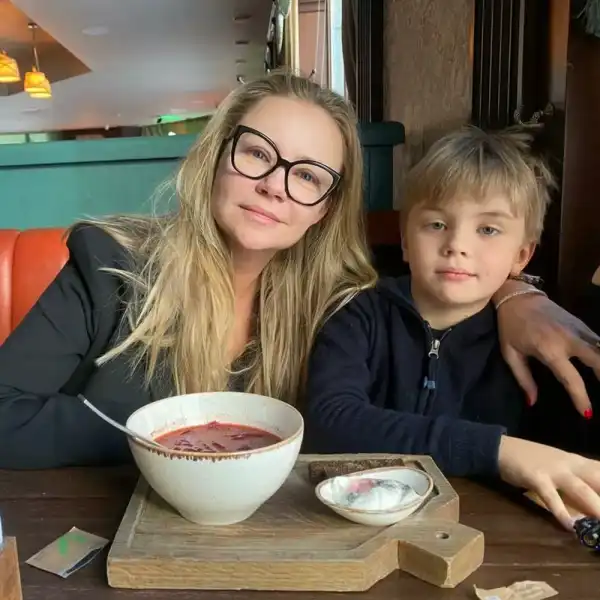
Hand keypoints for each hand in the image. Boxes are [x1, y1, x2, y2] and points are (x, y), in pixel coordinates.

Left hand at [496, 288, 599, 415]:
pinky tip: (599, 363)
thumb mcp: (510, 354)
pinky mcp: (581, 323)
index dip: (580, 397)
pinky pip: (598, 341)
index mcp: (549, 349)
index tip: (587, 413)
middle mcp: (569, 339)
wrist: (517, 296)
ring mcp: (578, 329)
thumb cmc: (510, 327)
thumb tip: (532, 402)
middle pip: (598, 360)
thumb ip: (523, 379)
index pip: (571, 378)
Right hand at [498, 435, 599, 529]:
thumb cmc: (531, 459)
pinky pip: (551, 496)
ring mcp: (553, 470)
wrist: (500, 448)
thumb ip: (578, 482)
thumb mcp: (559, 468)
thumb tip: (594, 505)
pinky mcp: (535, 477)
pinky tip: (569, 525)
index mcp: (578, 462)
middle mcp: (571, 464)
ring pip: (582, 490)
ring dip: (596, 508)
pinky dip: (561, 511)